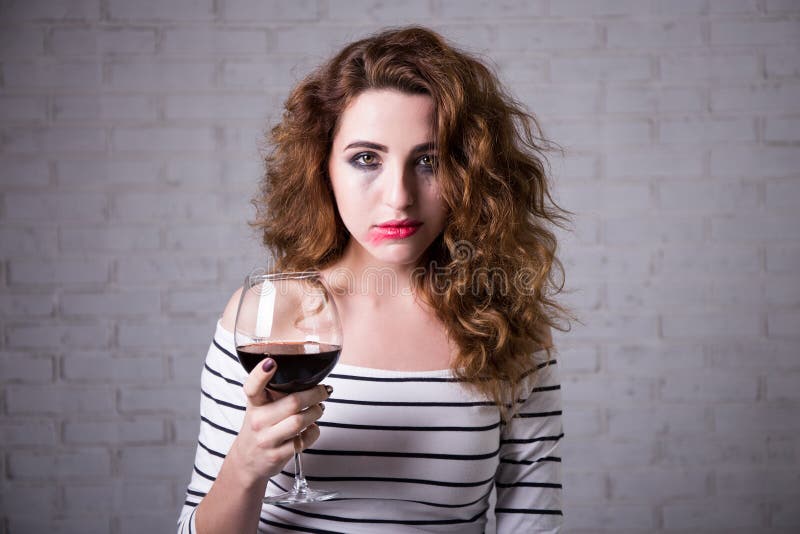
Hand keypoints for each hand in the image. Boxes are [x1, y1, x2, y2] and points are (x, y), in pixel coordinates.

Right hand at [229, 358, 329, 487]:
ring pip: (300, 421)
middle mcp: (258, 420)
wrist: (247, 461)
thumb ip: (278, 393)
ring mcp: (267, 439)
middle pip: (292, 402)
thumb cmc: (261, 427)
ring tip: (319, 408)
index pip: (253, 387)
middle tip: (324, 390)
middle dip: (315, 394)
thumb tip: (311, 380)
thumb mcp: (261, 407)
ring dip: (316, 412)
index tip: (271, 362)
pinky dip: (314, 432)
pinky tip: (312, 428)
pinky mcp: (277, 455)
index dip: (260, 374)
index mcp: (254, 403)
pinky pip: (304, 440)